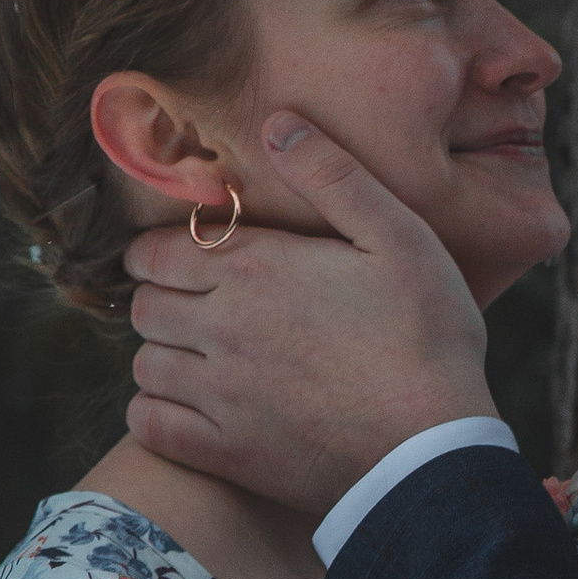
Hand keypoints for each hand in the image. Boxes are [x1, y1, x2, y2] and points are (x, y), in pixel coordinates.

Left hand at [125, 114, 497, 517]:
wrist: (433, 449)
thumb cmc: (428, 336)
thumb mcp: (401, 236)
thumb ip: (335, 176)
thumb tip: (279, 125)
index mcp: (255, 269)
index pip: (155, 250)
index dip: (162, 251)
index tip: (188, 259)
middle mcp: (221, 327)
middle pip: (144, 305)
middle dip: (163, 299)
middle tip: (199, 306)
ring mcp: (217, 394)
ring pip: (144, 364)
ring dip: (163, 354)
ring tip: (199, 357)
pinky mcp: (223, 452)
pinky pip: (148, 424)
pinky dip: (156, 413)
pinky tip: (192, 408)